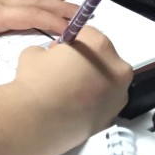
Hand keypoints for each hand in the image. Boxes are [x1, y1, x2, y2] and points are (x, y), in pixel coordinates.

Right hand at [12, 25, 132, 149]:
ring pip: (107, 80)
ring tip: (69, 90)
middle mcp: (116, 68)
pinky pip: (105, 100)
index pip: (89, 34)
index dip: (73, 40)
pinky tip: (74, 104)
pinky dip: (94, 100)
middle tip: (65, 69)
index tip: (63, 48)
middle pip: (103, 57)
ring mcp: (119, 94)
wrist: (38, 120)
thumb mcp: (35, 51)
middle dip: (87, 60)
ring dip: (93, 80)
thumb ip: (51, 50)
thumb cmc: (37, 81)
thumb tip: (54, 58)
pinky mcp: (114, 115)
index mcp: (99, 46)